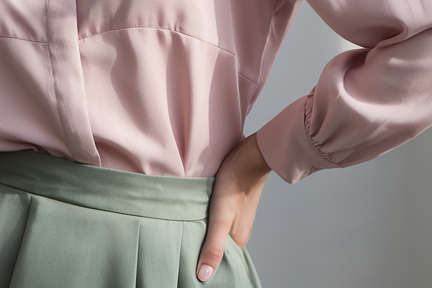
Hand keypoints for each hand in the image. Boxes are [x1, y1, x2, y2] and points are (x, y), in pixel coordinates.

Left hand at [196, 132, 271, 282]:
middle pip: (218, 249)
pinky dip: (206, 223)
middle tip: (182, 257)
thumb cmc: (234, 185)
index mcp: (238, 240)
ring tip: (183, 239)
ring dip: (203, 237)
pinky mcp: (230, 204)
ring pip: (216, 234)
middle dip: (203, 254)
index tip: (189, 272)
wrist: (249, 155)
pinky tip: (194, 218)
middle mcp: (238, 231)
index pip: (221, 263)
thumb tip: (204, 277)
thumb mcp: (220, 218)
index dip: (207, 269)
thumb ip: (213, 247)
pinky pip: (216, 220)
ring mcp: (235, 217)